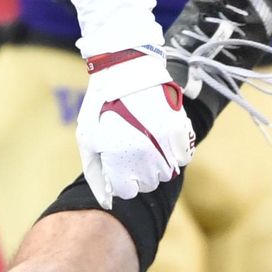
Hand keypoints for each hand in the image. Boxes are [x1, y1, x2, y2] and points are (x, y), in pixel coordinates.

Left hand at [76, 49, 192, 207]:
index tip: (120, 167)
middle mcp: (143, 153)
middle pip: (149, 183)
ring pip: (168, 172)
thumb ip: (96, 173)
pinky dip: (175, 152)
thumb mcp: (88, 138)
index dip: (123, 181)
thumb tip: (107, 202)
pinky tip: (162, 137)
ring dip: (159, 163)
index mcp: (117, 157)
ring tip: (147, 143)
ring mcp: (164, 141)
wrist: (125, 68)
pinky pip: (184, 156)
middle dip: (140, 173)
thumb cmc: (101, 104)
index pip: (128, 191)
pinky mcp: (179, 128)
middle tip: (133, 152)